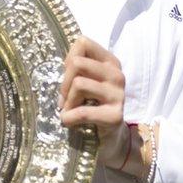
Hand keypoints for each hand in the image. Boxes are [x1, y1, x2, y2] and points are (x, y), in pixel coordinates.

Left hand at [58, 36, 129, 166]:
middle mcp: (117, 75)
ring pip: (79, 84)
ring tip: (69, 111)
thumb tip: (64, 64)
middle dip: (64, 82)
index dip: (68, 60)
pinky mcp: (115, 116)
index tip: (69, 77)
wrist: (109, 140)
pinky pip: (82, 111)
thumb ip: (77, 68)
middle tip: (64, 99)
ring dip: (67, 102)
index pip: (83, 43)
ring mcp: (118, 94)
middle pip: (77, 63)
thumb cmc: (92, 107)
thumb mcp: (86, 82)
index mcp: (110, 62)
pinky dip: (68, 118)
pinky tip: (69, 122)